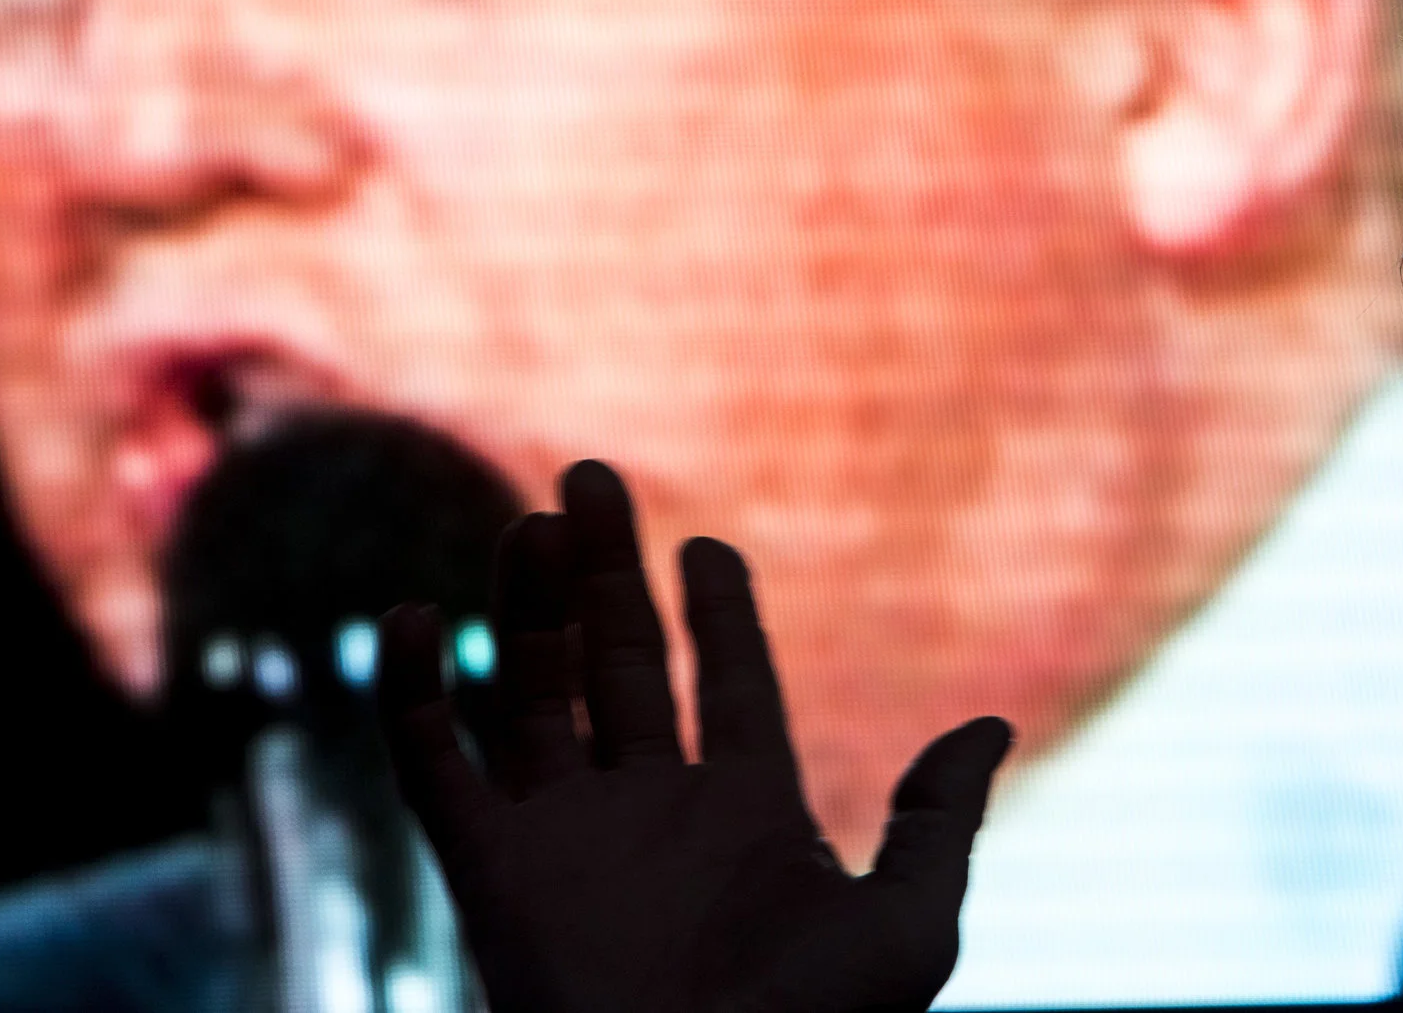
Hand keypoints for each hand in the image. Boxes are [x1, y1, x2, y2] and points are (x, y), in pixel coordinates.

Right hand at [376, 459, 1011, 1012]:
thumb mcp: (906, 926)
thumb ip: (938, 821)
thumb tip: (989, 726)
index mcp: (748, 813)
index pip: (728, 685)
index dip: (719, 612)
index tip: (707, 547)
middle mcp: (652, 811)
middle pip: (619, 662)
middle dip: (606, 570)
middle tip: (593, 476)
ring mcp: (566, 836)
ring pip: (531, 691)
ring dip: (527, 604)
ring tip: (535, 521)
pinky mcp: (490, 871)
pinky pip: (434, 766)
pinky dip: (413, 691)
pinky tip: (416, 616)